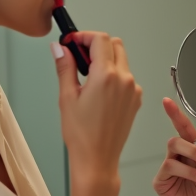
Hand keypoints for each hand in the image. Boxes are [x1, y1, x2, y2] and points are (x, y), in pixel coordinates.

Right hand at [53, 32, 142, 187]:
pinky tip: (99, 91)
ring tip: (87, 78)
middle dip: (96, 45)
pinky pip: (127, 78)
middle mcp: (125, 80)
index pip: (100, 39)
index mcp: (107, 76)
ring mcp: (133, 90)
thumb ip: (65, 67)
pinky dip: (114, 76)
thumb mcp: (67, 97)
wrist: (97, 158)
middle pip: (115, 45)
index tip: (72, 43)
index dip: (84, 36)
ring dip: (106, 61)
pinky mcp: (136, 100)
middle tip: (79, 57)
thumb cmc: (82, 134)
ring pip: (122, 61)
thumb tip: (59, 49)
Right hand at [151, 98, 195, 195]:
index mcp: (192, 146)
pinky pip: (170, 168)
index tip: (167, 101)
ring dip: (194, 161)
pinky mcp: (161, 180)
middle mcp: (177, 154)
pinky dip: (189, 173)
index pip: (182, 126)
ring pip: (173, 151)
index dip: (174, 114)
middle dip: (195, 148)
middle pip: (176, 139)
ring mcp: (168, 166)